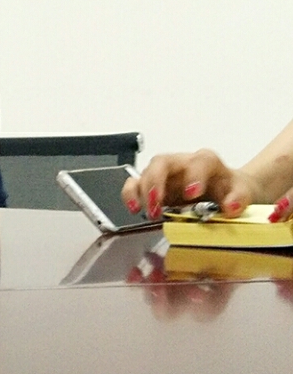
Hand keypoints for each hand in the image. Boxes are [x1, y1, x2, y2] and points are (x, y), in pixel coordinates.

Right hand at [121, 149, 259, 219]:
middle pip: (163, 162)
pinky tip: (134, 208)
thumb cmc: (232, 190)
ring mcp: (166, 173)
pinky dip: (131, 195)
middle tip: (157, 204)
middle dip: (156, 182)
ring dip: (142, 192)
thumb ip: (239, 199)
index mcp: (207, 163)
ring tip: (148, 211)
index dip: (194, 175)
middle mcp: (182, 163)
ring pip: (146, 172)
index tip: (192, 193)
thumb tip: (230, 207)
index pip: (200, 162)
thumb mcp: (244, 193)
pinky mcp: (154, 184)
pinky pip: (136, 184)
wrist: (227, 191)